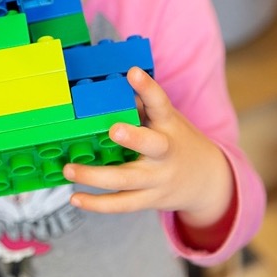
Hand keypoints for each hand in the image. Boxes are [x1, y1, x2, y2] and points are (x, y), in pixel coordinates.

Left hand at [63, 67, 233, 229]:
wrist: (207, 181)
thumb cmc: (176, 141)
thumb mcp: (167, 121)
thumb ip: (142, 106)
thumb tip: (109, 87)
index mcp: (169, 126)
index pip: (161, 104)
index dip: (148, 88)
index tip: (133, 72)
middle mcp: (165, 153)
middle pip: (152, 146)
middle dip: (133, 138)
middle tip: (113, 129)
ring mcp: (157, 180)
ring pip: (126, 181)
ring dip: (95, 177)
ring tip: (69, 169)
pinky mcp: (149, 200)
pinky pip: (121, 204)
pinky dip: (96, 204)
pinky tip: (75, 198)